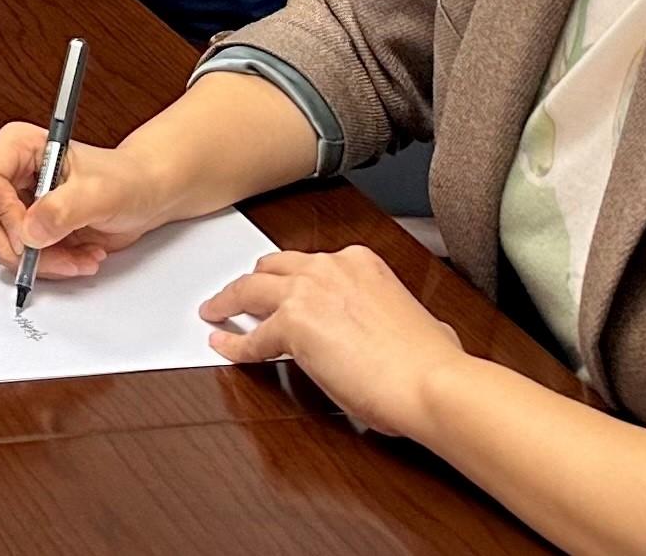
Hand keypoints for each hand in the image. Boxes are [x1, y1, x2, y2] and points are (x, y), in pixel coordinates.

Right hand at [0, 121, 184, 281]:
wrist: (144, 197)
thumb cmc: (127, 180)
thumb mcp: (101, 192)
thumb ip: (64, 209)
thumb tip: (30, 232)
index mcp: (19, 147)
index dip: (1, 209)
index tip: (31, 229)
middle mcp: (10, 174)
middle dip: (23, 246)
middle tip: (55, 252)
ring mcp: (15, 204)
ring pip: (2, 245)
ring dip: (42, 261)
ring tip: (78, 256)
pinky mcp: (26, 230)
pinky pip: (20, 259)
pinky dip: (50, 266)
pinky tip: (79, 256)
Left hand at [197, 247, 469, 435]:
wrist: (429, 381)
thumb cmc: (429, 362)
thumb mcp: (420, 322)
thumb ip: (400, 317)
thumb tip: (408, 331)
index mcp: (361, 263)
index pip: (311, 265)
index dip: (292, 280)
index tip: (284, 290)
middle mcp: (330, 268)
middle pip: (273, 266)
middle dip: (254, 281)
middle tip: (240, 295)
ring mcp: (307, 292)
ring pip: (250, 288)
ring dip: (229, 301)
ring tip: (215, 311)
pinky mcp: (291, 325)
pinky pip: (252, 338)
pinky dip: (234, 344)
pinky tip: (224, 348)